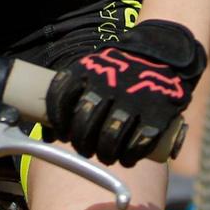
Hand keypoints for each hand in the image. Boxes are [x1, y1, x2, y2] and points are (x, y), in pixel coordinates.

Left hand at [45, 20, 205, 165]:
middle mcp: (107, 84)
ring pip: (109, 137)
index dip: (56, 121)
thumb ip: (74, 91)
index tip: (59, 134)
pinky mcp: (157, 112)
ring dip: (105, 154)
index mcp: (87, 70)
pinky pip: (139, 143)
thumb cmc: (121, 67)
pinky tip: (127, 159)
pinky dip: (130, 156)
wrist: (164, 49)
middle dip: (80, 143)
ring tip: (106, 156)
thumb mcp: (95, 66)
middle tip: (84, 150)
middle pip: (84, 123)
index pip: (60, 97)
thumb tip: (45, 130)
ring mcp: (133, 99)